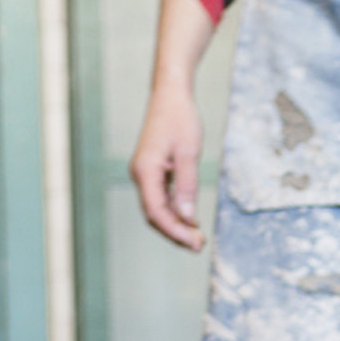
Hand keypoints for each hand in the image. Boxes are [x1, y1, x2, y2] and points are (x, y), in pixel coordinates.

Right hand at [130, 80, 205, 249]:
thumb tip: (187, 218)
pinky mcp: (152, 171)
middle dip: (176, 233)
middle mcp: (140, 175)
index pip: (156, 212)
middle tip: (199, 245)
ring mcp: (144, 174)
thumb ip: (187, 187)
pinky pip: (160, 199)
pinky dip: (174, 212)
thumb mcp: (189, 153)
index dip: (175, 232)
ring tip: (197, 237)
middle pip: (154, 215)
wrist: (171, 95)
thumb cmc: (180, 118)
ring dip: (176, 225)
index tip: (195, 243)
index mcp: (145, 171)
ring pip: (157, 209)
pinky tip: (190, 220)